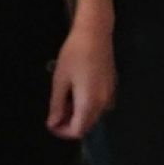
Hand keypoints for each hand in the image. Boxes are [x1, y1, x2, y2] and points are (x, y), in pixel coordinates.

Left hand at [47, 20, 114, 139]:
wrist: (95, 33)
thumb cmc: (74, 54)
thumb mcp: (60, 80)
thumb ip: (57, 105)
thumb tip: (53, 123)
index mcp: (89, 103)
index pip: (77, 130)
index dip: (62, 131)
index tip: (51, 123)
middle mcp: (103, 103)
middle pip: (87, 125)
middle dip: (70, 123)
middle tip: (55, 111)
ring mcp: (110, 95)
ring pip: (93, 115)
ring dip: (78, 114)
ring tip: (64, 98)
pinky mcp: (112, 86)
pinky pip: (99, 104)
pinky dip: (87, 104)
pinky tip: (77, 90)